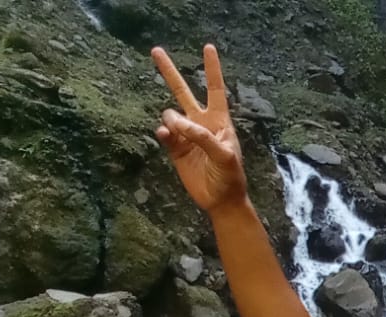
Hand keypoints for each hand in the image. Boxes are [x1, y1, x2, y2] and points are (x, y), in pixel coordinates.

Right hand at [151, 44, 248, 213]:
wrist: (220, 200)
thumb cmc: (230, 176)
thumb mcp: (224, 155)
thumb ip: (201, 136)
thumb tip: (174, 120)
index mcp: (219, 121)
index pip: (215, 89)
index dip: (212, 69)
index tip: (208, 47)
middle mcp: (201, 123)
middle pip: (183, 92)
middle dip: (169, 72)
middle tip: (155, 50)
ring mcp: (186, 135)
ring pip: (170, 114)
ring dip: (172, 121)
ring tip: (180, 133)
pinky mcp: (175, 149)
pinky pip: (164, 133)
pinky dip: (164, 133)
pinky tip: (166, 135)